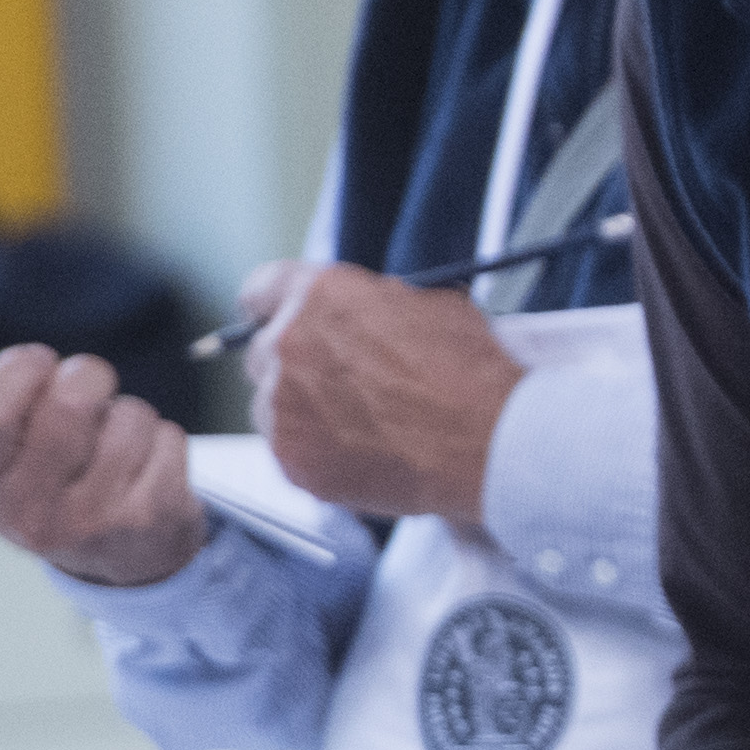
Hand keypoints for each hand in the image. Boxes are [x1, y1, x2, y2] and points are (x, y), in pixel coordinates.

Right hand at [0, 343, 205, 583]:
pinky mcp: (152, 518)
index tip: (38, 360)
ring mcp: (94, 521)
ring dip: (128, 412)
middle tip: (89, 381)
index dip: (18, 370)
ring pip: (127, 417)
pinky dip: (162, 437)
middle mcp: (31, 514)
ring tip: (117, 437)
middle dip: (87, 375)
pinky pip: (167, 437)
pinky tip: (147, 464)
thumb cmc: (51, 482)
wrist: (120, 558)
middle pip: (70, 406)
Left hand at [245, 261, 520, 525]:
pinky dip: (317, 453)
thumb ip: (373, 307)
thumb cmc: (470, 372)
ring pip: (273, 405)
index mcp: (320, 295)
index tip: (283, 322)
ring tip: (364, 426)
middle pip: (264, 351)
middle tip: (342, 383)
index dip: (276, 308)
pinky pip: (289, 451)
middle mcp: (288, 345)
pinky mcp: (291, 459)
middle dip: (297, 364)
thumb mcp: (428, 306)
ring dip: (304, 411)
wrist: (488, 442)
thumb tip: (365, 318)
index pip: (261, 290)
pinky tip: (364, 453)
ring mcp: (283, 407)